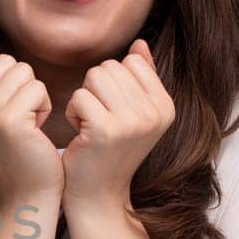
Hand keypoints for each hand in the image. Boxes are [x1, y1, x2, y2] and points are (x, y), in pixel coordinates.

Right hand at [0, 38, 60, 202]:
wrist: (26, 191)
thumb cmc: (12, 148)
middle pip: (2, 60)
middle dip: (19, 84)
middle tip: (17, 117)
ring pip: (21, 71)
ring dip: (33, 94)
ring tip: (27, 123)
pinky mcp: (7, 121)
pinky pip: (35, 88)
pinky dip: (44, 106)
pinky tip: (36, 129)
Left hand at [60, 38, 174, 211]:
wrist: (98, 194)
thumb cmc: (111, 150)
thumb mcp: (135, 114)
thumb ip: (141, 78)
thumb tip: (139, 43)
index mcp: (165, 106)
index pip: (131, 61)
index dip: (112, 82)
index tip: (112, 109)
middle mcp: (154, 113)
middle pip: (109, 67)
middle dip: (95, 89)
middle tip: (98, 119)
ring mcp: (132, 122)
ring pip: (93, 77)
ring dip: (83, 99)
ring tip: (90, 125)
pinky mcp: (105, 130)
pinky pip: (79, 96)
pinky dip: (72, 113)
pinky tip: (80, 134)